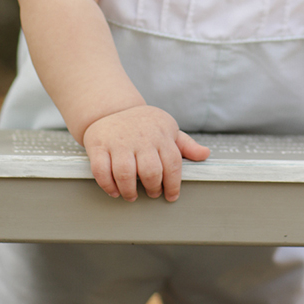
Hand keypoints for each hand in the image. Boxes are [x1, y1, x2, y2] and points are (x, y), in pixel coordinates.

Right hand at [83, 105, 209, 202]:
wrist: (111, 108)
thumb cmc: (144, 124)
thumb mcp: (167, 129)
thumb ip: (186, 145)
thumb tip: (205, 154)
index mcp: (161, 134)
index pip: (173, 163)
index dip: (173, 184)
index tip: (171, 196)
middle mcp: (141, 137)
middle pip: (150, 171)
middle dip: (153, 188)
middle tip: (152, 193)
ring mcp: (119, 141)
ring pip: (125, 173)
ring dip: (129, 191)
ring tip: (132, 196)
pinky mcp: (98, 145)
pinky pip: (101, 170)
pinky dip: (108, 185)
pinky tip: (115, 191)